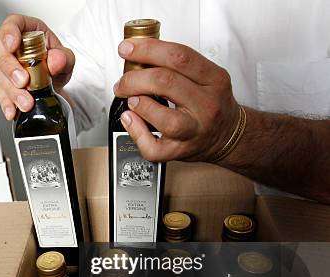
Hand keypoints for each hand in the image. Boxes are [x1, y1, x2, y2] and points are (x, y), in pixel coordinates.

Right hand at [0, 14, 75, 119]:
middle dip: (8, 67)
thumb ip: (64, 58)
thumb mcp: (66, 60)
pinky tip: (12, 110)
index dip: (9, 32)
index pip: (12, 23)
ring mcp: (1, 63)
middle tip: (23, 81)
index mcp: (26, 29)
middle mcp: (10, 45)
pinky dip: (6, 102)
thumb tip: (55, 61)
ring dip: (10, 90)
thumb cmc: (55, 64)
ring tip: (26, 103)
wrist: (52, 85)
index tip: (13, 45)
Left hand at [114, 38, 239, 161]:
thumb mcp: (207, 76)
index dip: (147, 50)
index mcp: (214, 80)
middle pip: (166, 83)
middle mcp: (207, 105)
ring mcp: (195, 131)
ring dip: (139, 104)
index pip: (179, 57)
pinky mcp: (180, 152)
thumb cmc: (211, 104)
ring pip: (164, 118)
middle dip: (134, 79)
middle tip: (123, 82)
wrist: (228, 135)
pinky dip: (136, 132)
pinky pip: (153, 146)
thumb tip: (139, 54)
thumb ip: (177, 65)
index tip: (127, 49)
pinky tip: (131, 120)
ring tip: (131, 100)